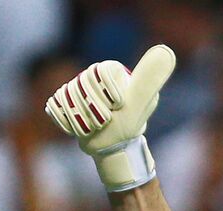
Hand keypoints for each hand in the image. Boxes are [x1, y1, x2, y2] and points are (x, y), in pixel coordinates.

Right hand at [45, 45, 176, 192]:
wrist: (111, 145)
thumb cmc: (129, 125)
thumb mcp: (141, 102)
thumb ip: (150, 79)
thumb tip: (165, 52)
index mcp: (110, 70)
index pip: (100, 71)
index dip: (108, 90)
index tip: (119, 105)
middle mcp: (91, 75)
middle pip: (82, 83)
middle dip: (94, 108)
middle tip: (106, 122)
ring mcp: (75, 87)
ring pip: (68, 95)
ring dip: (82, 117)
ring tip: (94, 128)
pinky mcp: (63, 100)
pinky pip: (57, 105)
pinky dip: (68, 121)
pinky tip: (80, 129)